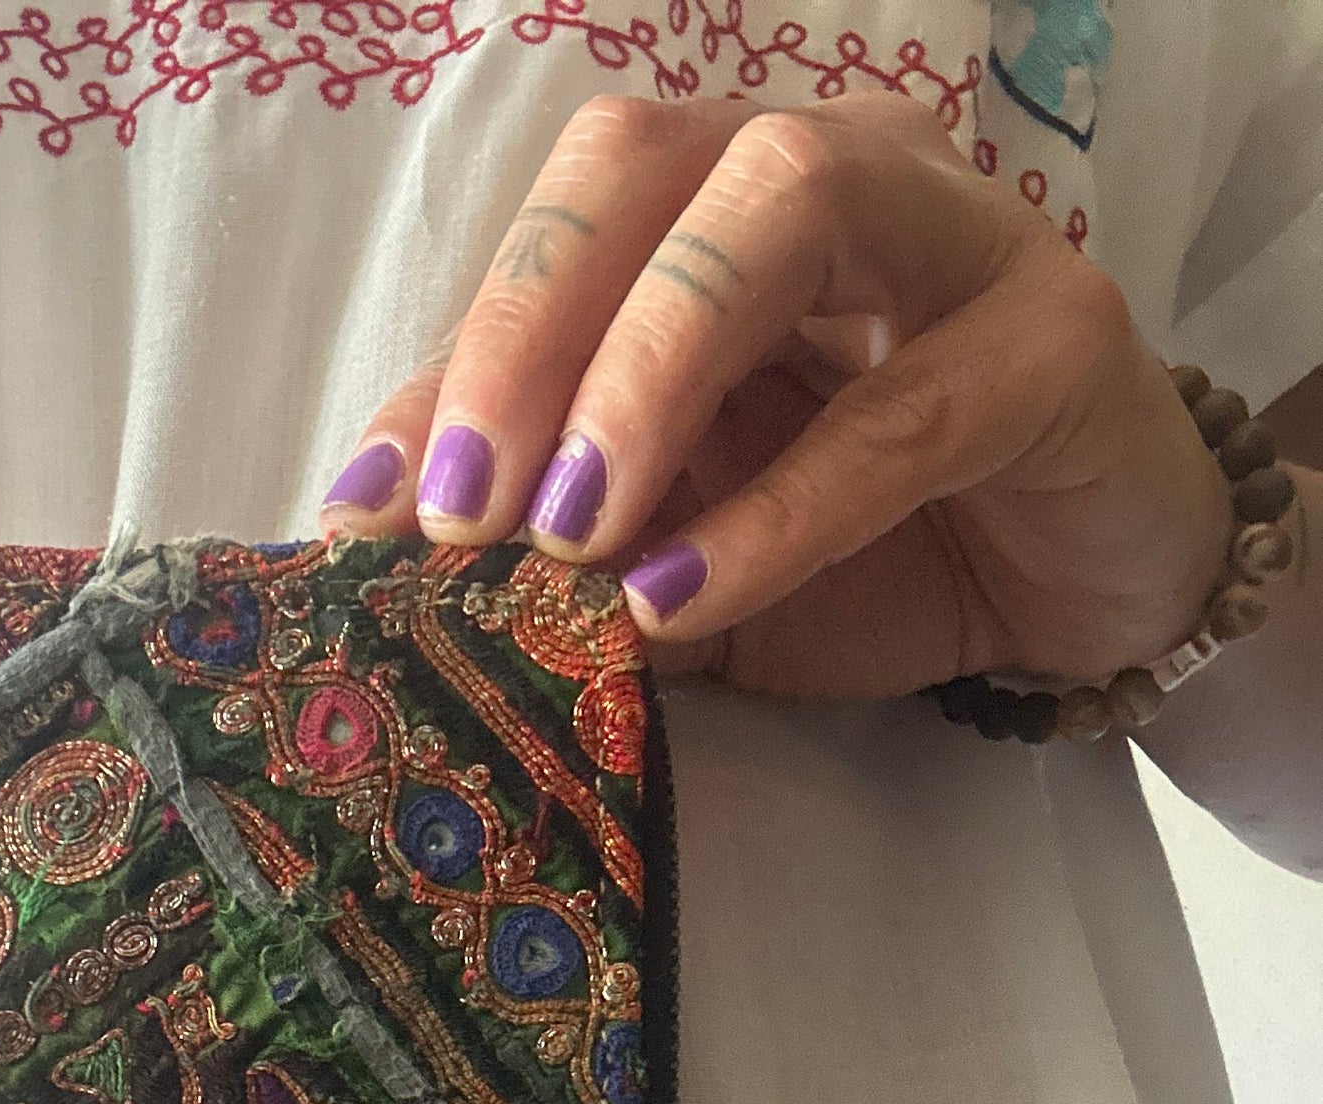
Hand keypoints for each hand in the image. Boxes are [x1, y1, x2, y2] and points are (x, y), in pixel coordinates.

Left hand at [320, 94, 1233, 702]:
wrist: (1073, 600)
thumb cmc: (870, 554)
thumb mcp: (682, 553)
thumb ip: (564, 541)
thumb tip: (403, 564)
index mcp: (713, 212)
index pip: (554, 241)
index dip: (449, 369)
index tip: (363, 512)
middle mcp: (827, 178)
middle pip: (640, 170)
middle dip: (525, 335)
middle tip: (460, 510)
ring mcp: (954, 236)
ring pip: (776, 214)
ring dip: (642, 376)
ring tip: (568, 538)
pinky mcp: (1058, 342)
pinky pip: (899, 413)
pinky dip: (776, 511)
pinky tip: (684, 595)